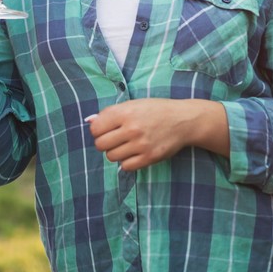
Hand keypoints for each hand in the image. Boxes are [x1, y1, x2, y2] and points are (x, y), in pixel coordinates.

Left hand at [88, 99, 229, 170]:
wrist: (183, 120)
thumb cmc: (155, 110)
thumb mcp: (133, 104)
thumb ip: (110, 113)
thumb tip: (89, 121)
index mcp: (125, 112)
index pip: (95, 129)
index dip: (98, 130)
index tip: (106, 130)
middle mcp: (131, 128)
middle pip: (101, 145)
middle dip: (104, 143)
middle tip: (115, 139)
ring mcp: (141, 144)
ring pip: (112, 156)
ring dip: (116, 152)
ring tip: (126, 145)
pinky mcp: (149, 157)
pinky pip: (126, 166)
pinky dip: (127, 162)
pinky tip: (134, 153)